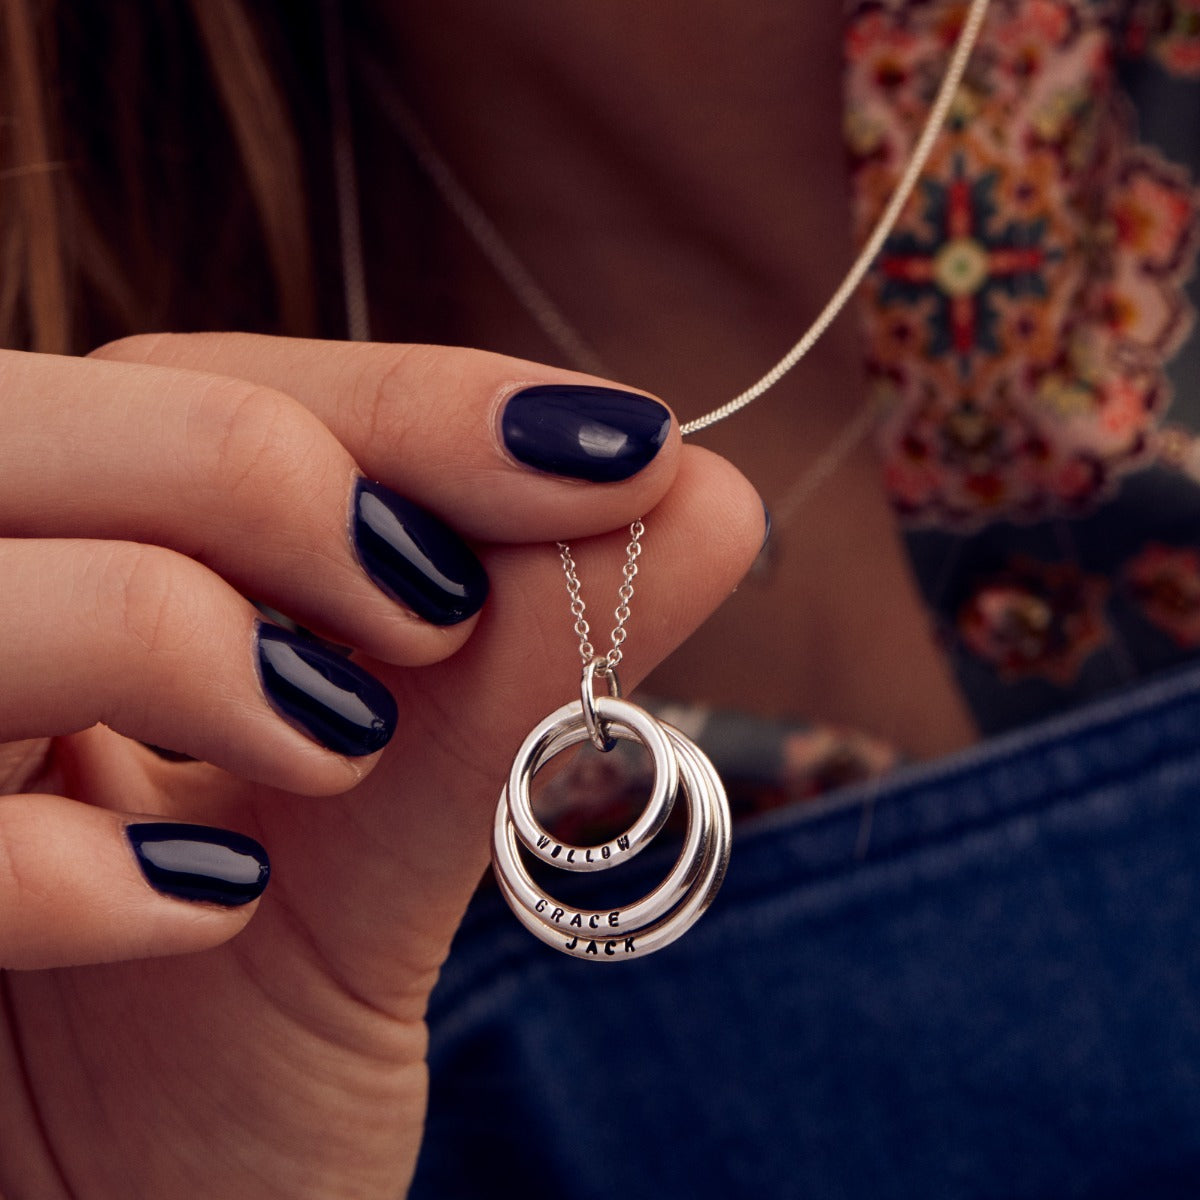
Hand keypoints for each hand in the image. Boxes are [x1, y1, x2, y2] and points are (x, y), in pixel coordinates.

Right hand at [0, 334, 761, 1197]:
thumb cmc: (255, 1031)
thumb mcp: (393, 836)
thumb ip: (516, 670)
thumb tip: (703, 498)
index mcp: (94, 572)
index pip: (206, 386)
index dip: (405, 405)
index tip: (613, 450)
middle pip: (60, 416)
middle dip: (277, 477)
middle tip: (434, 610)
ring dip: (187, 637)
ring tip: (332, 748)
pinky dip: (76, 859)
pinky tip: (208, 907)